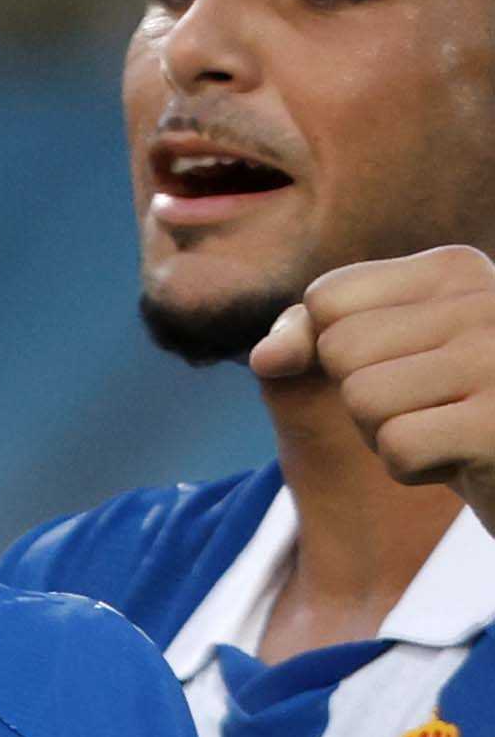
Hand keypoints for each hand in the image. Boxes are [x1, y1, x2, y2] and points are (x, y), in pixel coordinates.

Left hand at [251, 246, 494, 526]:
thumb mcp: (387, 355)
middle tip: (427, 406)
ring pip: (362, 398)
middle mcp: (486, 301)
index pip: (326, 299)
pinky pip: (397, 447)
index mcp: (455, 269)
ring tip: (443, 428)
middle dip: (363, 397)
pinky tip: (458, 456)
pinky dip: (412, 467)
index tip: (406, 365)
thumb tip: (264, 357)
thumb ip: (316, 336)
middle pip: (340, 350)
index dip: (339, 352)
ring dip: (385, 433)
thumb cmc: (447, 406)